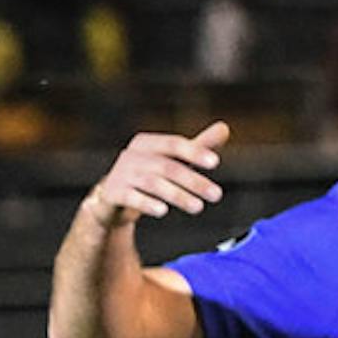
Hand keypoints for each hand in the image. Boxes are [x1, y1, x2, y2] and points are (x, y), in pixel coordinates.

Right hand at [85, 121, 229, 225]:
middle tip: (217, 195)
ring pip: (152, 183)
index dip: (194, 151)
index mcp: (147, 143)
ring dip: (177, 195)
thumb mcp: (173, 160)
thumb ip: (197, 146)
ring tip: (198, 207)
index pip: (174, 144)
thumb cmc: (150, 174)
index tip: (215, 162)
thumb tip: (225, 127)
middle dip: (193, 181)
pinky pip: (130, 197)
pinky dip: (146, 203)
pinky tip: (162, 211)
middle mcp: (132, 155)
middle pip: (167, 166)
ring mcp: (120, 174)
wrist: (114, 199)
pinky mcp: (112, 194)